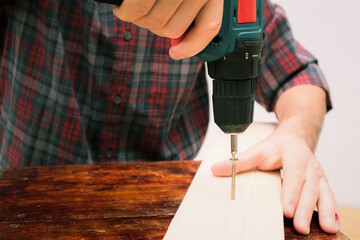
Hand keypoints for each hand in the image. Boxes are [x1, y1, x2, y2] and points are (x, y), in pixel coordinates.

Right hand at [112, 0, 222, 58]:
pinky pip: (139, 8)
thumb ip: (192, 7)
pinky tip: (123, 9)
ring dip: (137, 19)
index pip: (209, 26)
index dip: (192, 46)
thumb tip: (179, 41)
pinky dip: (127, 13)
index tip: (176, 53)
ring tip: (131, 6)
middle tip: (142, 13)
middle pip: (174, 28)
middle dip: (153, 25)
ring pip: (156, 21)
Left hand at [211, 127, 338, 234]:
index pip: (294, 173)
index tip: (286, 208)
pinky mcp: (322, 183)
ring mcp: (318, 174)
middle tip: (299, 225)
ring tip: (327, 228)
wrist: (296, 137)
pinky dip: (331, 210)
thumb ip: (239, 162)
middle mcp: (310, 165)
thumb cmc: (277, 146)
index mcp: (294, 155)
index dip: (291, 191)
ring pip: (323, 192)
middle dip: (306, 208)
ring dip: (325, 211)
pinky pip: (329, 197)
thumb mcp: (258, 150)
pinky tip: (332, 224)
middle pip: (309, 187)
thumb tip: (216, 169)